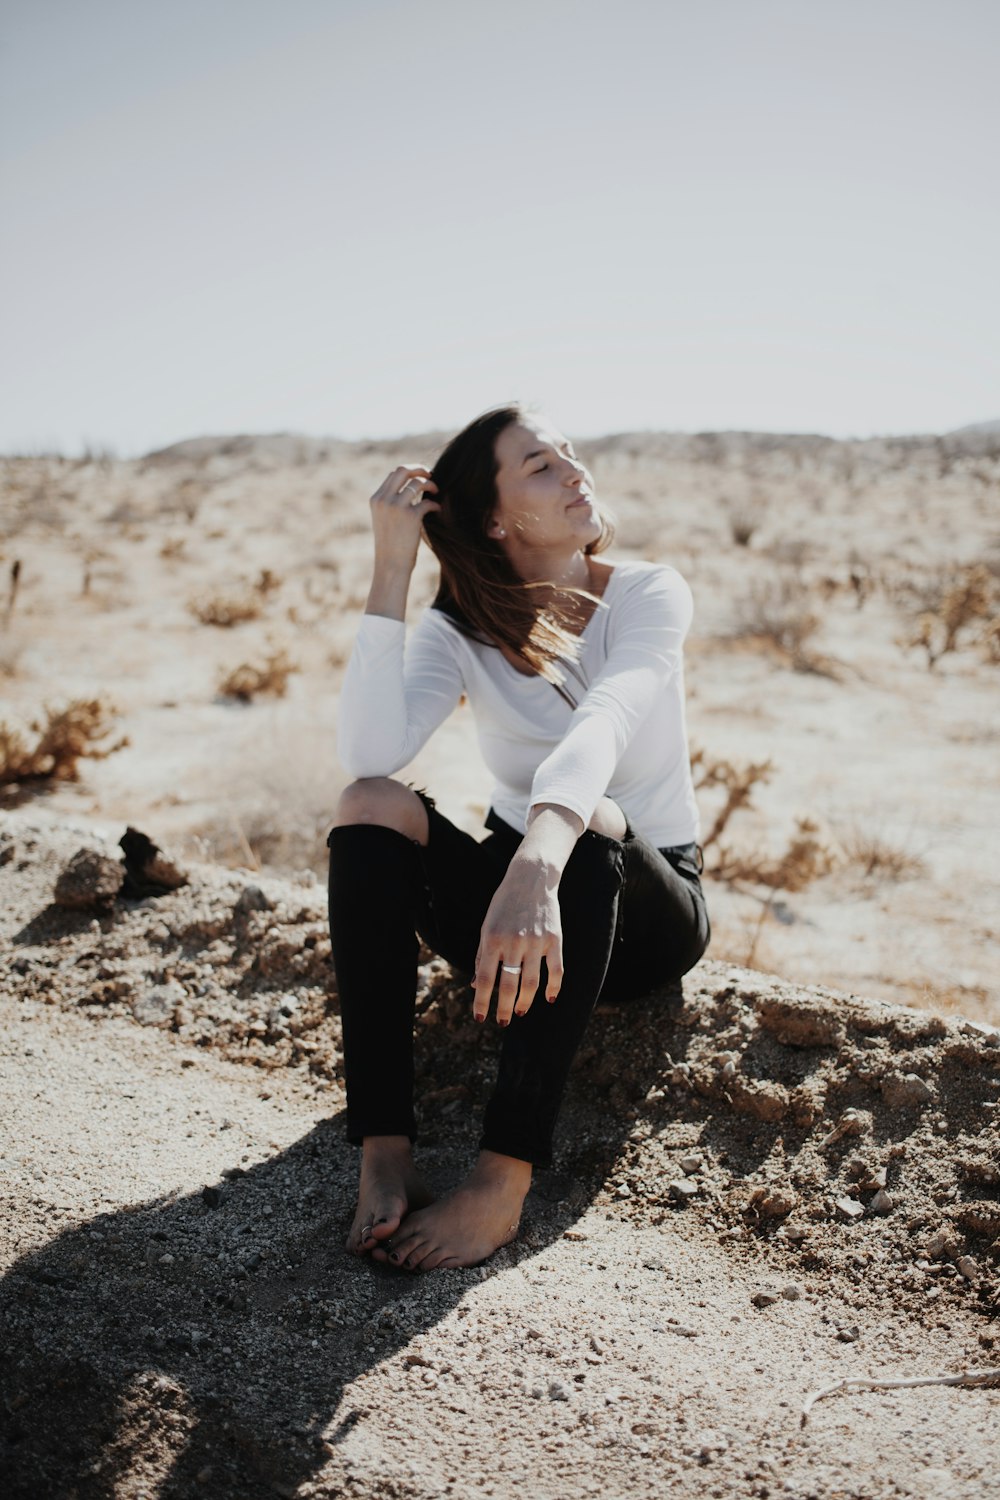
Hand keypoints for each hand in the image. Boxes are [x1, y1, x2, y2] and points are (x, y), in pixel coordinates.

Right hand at [369, 465, 440, 576]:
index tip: (420, 477)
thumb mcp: (384, 520)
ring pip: (418, 482)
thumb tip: (411, 487)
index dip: (410, 472)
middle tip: (430, 475)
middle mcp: (384, 500)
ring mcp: (396, 507)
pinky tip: (437, 509)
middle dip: (419, 469)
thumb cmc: (390, 545)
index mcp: (376, 499)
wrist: (390, 565)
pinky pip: (427, 502)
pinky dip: (435, 504)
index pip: (394, 474)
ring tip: (436, 492)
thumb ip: (392, 502)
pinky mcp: (410, 517)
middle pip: (403, 470)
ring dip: (430, 484)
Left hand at [472, 857, 564, 1025]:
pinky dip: (554, 987)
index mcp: (492, 939)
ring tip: (519, 1012)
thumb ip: (482, 955)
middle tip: (503, 1022)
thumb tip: (476, 986)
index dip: (481, 1002)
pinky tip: (549, 999)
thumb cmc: (504, 905)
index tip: (480, 1018)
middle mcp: (513, 942)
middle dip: (504, 1009)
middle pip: (508, 985)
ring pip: (531, 983)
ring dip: (525, 1003)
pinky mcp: (554, 939)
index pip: (484, 979)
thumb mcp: (486, 926)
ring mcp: (536, 941)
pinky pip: (556, 969)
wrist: (530, 879)